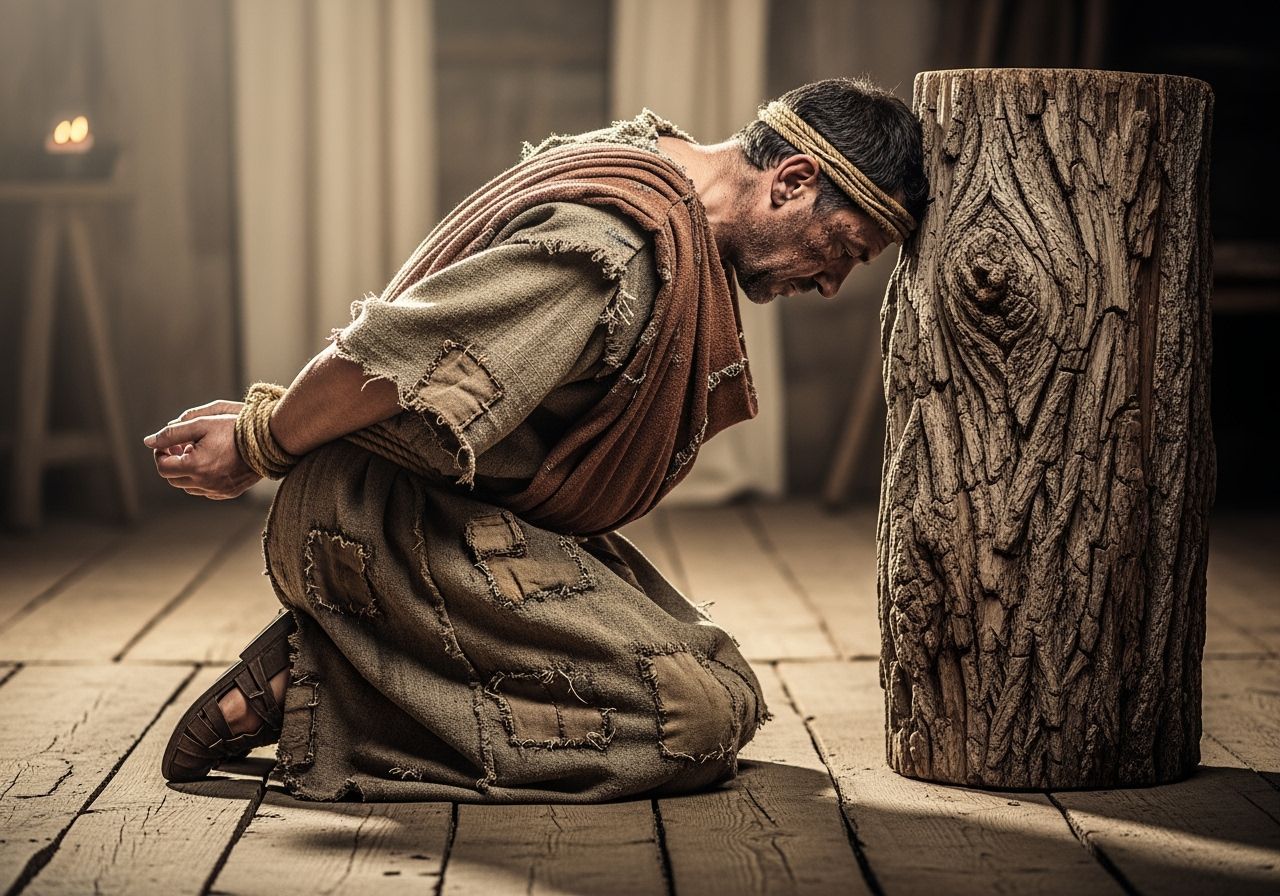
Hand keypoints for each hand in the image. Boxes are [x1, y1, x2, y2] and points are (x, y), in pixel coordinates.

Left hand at [143, 400, 259, 499]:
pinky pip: (206, 490)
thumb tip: (149, 441)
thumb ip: (172, 433)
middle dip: (173, 462)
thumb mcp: (201, 424)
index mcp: (195, 466)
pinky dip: (202, 479)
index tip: (169, 442)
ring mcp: (217, 491)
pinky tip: (213, 463)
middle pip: (173, 479)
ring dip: (187, 471)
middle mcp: (204, 483)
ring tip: (199, 452)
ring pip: (188, 487)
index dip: (161, 453)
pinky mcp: (229, 493)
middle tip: (182, 445)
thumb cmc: (235, 429)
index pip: (162, 467)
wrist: (268, 441)